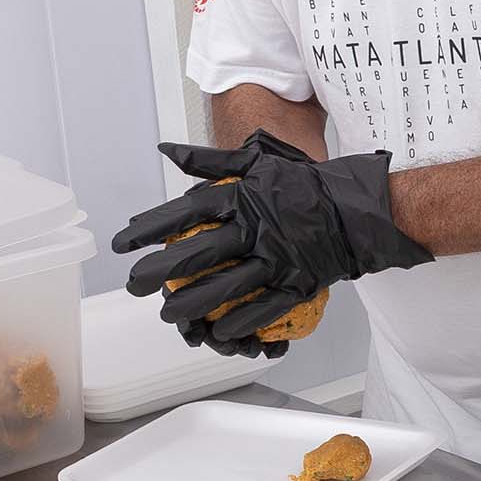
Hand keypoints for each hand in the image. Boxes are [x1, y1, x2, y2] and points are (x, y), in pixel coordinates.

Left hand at [111, 132, 431, 348]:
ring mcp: (278, 259)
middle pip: (200, 252)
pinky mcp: (298, 283)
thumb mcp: (256, 163)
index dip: (151, 227)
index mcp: (244, 197)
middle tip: (134, 285)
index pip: (187, 212)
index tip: (124, 242)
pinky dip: (240, 320)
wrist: (356, 209)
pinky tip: (217, 331)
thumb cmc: (303, 185)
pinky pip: (265, 307)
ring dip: (193, 303)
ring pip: (227, 285)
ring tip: (167, 314)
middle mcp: (257, 228)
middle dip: (161, 271)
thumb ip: (209, 161)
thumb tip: (168, 150)